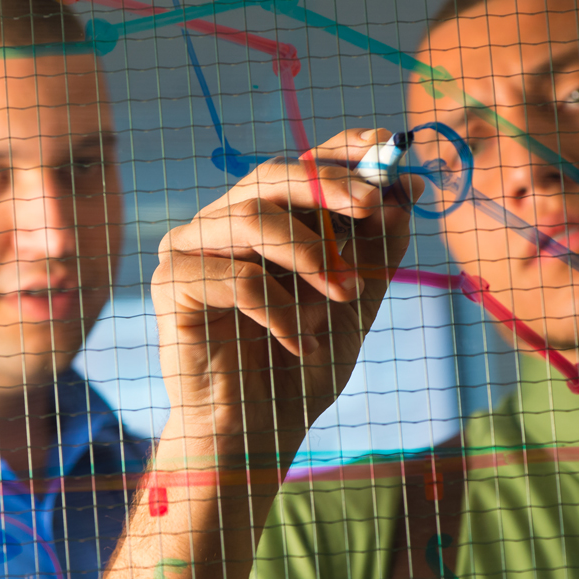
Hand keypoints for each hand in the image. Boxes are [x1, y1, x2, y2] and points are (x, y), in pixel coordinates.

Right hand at [101, 128, 422, 578]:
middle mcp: (222, 223)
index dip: (340, 150)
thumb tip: (407, 192)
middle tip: (371, 206)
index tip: (385, 144)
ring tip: (341, 297)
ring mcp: (191, 248)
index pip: (298, 166)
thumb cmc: (299, 367)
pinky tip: (297, 342)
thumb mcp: (354, 303)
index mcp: (263, 220)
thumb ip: (376, 251)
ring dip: (309, 255)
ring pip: (250, 217)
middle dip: (327, 187)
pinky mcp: (171, 283)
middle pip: (269, 176)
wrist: (256, 433)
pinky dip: (280, 309)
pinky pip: (236, 276)